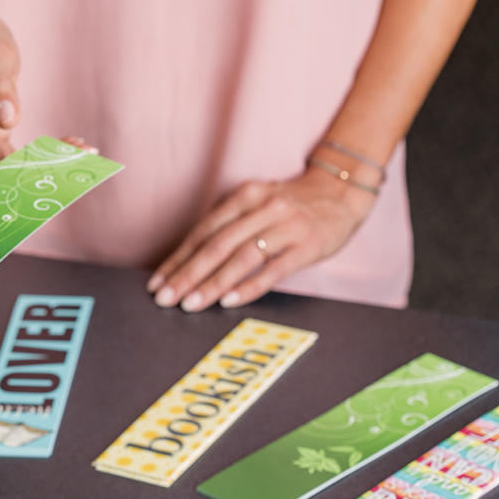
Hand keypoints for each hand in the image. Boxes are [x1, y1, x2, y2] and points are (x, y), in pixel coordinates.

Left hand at [147, 168, 376, 310]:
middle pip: (217, 244)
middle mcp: (263, 207)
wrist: (341, 193)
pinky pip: (274, 268)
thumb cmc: (290, 207)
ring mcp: (286, 225)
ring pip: (242, 257)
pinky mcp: (307, 244)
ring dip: (213, 283)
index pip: (203, 232)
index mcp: (244, 197)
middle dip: (187, 274)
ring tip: (191, 304)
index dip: (178, 258)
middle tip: (167, 298)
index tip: (158, 282)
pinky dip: (250, 286)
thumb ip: (228, 227)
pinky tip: (230, 301)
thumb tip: (188, 263)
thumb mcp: (256, 206)